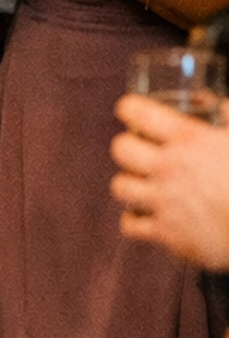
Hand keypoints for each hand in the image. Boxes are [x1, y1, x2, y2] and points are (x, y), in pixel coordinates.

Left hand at [111, 93, 228, 270]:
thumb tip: (217, 104)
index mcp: (189, 139)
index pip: (140, 114)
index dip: (130, 109)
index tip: (129, 111)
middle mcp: (169, 168)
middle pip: (121, 149)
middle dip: (127, 146)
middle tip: (137, 149)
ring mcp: (164, 201)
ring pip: (120, 186)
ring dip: (129, 182)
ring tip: (141, 183)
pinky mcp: (166, 233)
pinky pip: (130, 224)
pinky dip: (134, 219)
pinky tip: (144, 214)